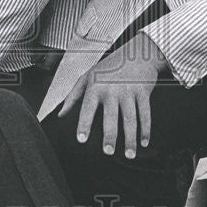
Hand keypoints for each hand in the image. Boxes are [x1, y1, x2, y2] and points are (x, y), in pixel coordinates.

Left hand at [58, 33, 166, 159]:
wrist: (137, 53)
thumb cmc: (110, 66)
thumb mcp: (87, 76)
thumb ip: (73, 96)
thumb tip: (61, 115)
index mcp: (96, 86)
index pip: (87, 107)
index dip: (84, 124)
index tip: (82, 139)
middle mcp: (112, 90)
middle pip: (111, 116)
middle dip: (110, 135)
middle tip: (107, 151)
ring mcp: (129, 91)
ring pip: (130, 119)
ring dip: (130, 138)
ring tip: (129, 154)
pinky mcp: (143, 92)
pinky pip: (145, 114)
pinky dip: (146, 130)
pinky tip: (144, 142)